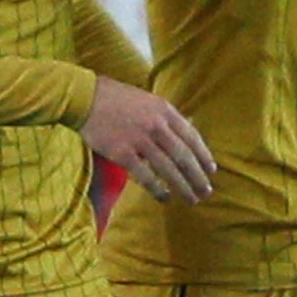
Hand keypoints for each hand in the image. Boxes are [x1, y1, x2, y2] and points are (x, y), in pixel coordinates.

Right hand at [81, 77, 214, 203]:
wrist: (85, 98)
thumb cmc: (116, 98)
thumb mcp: (148, 100)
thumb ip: (166, 116)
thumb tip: (189, 129)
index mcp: (164, 110)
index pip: (192, 137)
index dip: (204, 156)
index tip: (211, 171)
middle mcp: (156, 125)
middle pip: (184, 156)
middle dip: (198, 177)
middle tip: (206, 192)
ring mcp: (140, 140)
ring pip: (169, 169)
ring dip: (183, 187)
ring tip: (192, 199)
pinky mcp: (123, 153)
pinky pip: (145, 176)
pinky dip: (158, 189)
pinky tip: (165, 197)